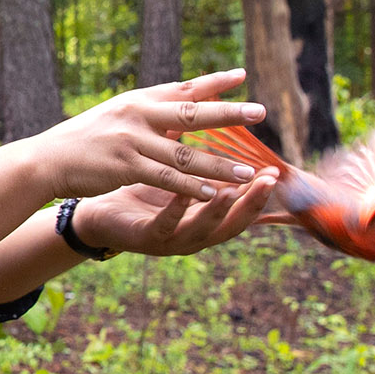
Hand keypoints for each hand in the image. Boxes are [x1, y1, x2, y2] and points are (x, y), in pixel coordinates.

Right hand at [40, 68, 265, 202]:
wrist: (47, 160)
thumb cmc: (85, 139)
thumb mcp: (117, 115)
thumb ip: (150, 112)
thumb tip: (184, 104)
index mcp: (138, 100)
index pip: (182, 88)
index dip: (213, 82)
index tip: (242, 75)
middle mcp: (137, 115)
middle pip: (191, 113)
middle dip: (227, 113)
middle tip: (259, 112)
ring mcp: (131, 141)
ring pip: (184, 154)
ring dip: (218, 165)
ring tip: (247, 172)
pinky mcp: (124, 167)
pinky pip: (165, 179)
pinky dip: (190, 188)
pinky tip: (212, 194)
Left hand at [73, 168, 277, 257]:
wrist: (98, 211)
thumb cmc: (142, 192)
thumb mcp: (179, 179)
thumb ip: (204, 167)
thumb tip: (230, 134)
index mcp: (205, 217)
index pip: (240, 208)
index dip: (259, 193)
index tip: (277, 171)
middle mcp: (194, 233)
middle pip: (231, 223)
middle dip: (251, 203)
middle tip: (267, 181)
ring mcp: (171, 239)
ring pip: (202, 228)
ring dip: (218, 210)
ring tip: (233, 189)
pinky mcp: (146, 238)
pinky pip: (164, 225)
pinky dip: (176, 210)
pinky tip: (182, 193)